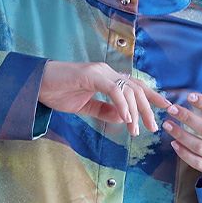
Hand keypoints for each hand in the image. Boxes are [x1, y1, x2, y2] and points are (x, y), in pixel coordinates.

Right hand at [38, 61, 169, 136]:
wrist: (36, 84)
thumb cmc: (58, 92)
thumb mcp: (85, 106)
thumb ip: (104, 111)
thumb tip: (124, 119)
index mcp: (107, 78)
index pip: (136, 86)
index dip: (152, 97)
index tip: (165, 109)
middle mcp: (107, 72)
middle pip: (137, 88)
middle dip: (148, 108)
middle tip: (154, 128)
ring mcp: (100, 72)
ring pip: (128, 90)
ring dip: (135, 112)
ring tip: (136, 130)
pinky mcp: (91, 75)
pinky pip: (113, 90)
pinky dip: (122, 105)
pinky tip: (126, 118)